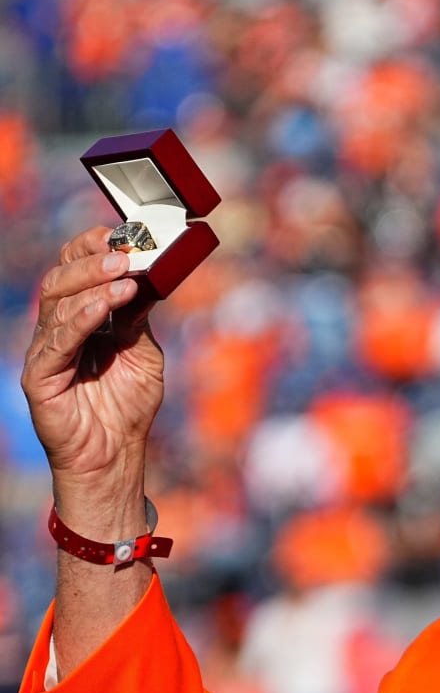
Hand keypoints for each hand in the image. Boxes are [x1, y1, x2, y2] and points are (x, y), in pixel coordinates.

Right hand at [21, 226, 164, 489]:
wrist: (115, 455)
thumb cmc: (127, 407)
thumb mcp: (143, 355)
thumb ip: (138, 320)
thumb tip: (146, 279)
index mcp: (82, 319)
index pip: (76, 272)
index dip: (92, 250)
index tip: (121, 236)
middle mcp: (59, 329)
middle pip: (62, 280)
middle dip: (92, 263)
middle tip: (124, 255)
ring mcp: (46, 350)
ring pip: (57, 304)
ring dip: (92, 287)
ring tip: (123, 278)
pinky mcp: (40, 375)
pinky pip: (57, 340)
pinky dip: (80, 320)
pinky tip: (101, 308)